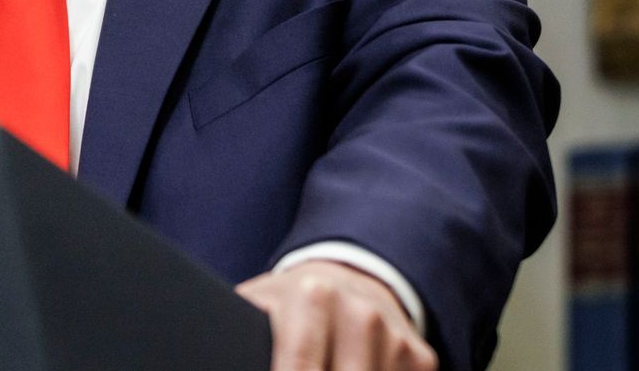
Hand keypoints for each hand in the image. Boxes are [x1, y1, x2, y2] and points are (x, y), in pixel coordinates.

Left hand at [236, 261, 436, 370]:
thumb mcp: (256, 306)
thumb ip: (237, 329)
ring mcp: (396, 337)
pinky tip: (352, 368)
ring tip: (323, 368)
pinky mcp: (422, 358)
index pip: (301, 368)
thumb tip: (217, 353)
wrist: (351, 276)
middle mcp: (362, 314)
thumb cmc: (290, 302)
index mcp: (313, 297)